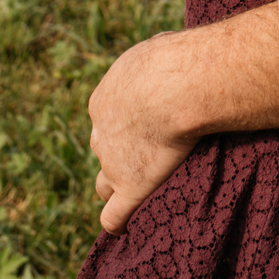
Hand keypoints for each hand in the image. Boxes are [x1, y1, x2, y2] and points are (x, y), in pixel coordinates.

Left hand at [88, 31, 200, 233]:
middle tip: (146, 154)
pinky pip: (114, 216)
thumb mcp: (158, 50)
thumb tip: (170, 55)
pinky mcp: (130, 186)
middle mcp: (101, 132)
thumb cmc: (176, 61)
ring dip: (115, 187)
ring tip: (137, 194)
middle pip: (103, 149)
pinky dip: (117, 223)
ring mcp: (113, 163)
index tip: (149, 123)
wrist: (176, 86)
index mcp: (104, 99)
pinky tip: (126, 229)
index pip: (108, 117)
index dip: (127, 123)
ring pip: (104, 183)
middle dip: (118, 153)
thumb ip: (156, 61)